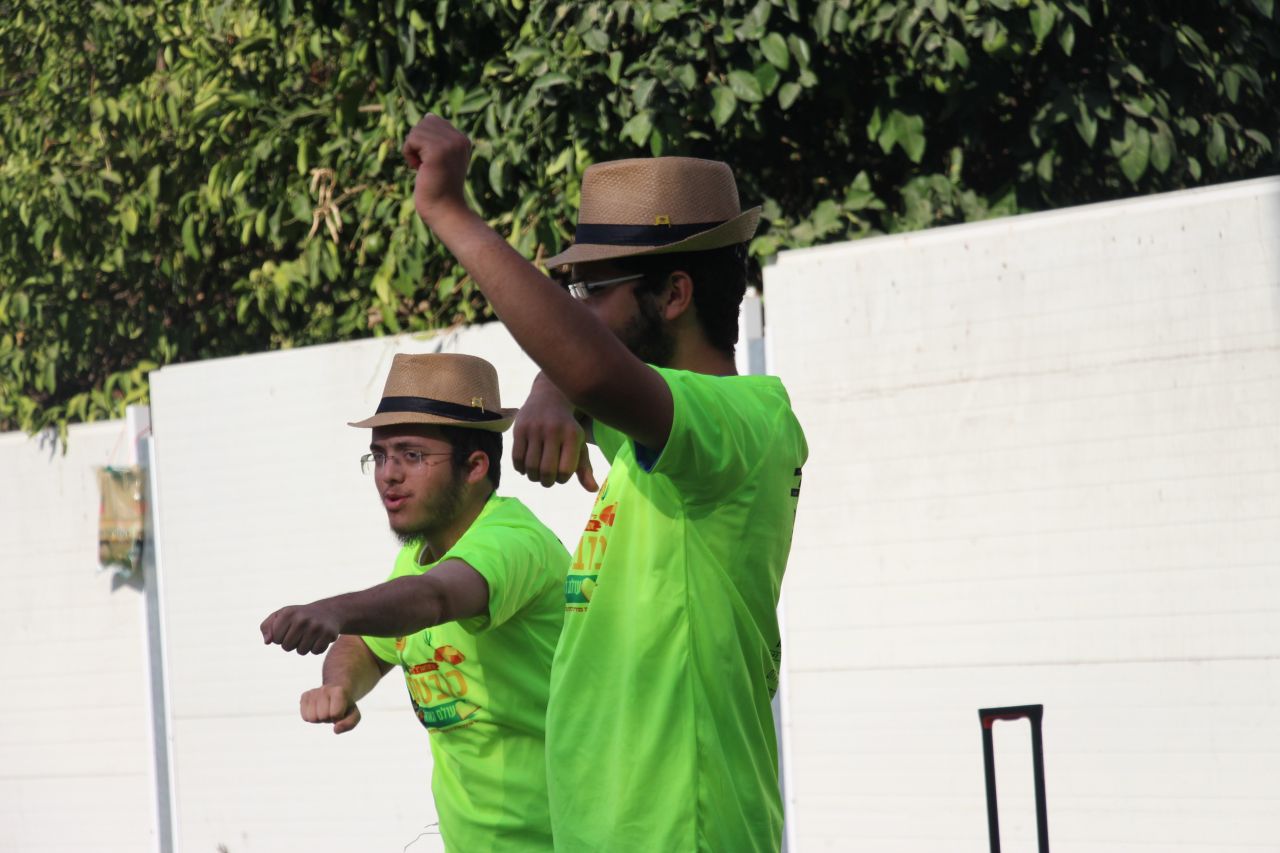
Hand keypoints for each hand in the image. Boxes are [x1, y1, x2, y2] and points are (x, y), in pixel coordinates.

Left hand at [260, 602, 343, 654]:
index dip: (280, 637)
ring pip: (301, 651)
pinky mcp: (328, 634)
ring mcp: (316, 626)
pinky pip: (315, 652)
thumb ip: (266, 627)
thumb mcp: (281, 615)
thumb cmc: (299, 616)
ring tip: (309, 635)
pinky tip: (319, 638)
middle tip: (299, 633)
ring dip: (303, 647)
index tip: (288, 629)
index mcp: (288, 613)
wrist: (328, 611)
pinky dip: (316, 648)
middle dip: (291, 643)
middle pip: (287, 647)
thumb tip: (267, 641)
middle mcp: (302, 619)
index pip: (275, 639)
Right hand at [300, 684, 361, 733]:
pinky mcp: (304, 696)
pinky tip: (317, 710)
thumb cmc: (346, 706)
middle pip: (322, 716)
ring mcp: (313, 692)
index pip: (335, 713)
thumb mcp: (354, 714)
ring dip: (319, 718)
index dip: (338, 716)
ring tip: (325, 710)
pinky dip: (311, 717)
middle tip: (331, 711)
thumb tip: (336, 729)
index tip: (340, 710)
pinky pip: (304, 717)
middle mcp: (325, 689)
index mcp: (339, 691)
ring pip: (311, 718)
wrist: (337, 692)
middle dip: (328, 718)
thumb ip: (349, 723)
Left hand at [401, 114, 471, 223]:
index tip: (433, 162)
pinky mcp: (438, 151)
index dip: (425, 141)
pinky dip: (409, 154)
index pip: (433, 121)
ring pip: (417, 130)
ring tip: (423, 168)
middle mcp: (460, 139)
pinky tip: (419, 169)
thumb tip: (428, 115)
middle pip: (425, 122)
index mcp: (463, 140)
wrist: (444, 211)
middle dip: (418, 143)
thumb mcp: (440, 159)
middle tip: (426, 165)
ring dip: (412, 150)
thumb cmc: (438, 189)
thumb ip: (437, 139)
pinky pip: (412, 140)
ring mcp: (450, 144)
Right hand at [512, 373, 597, 490]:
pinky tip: (526, 466)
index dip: (562, 478)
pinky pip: (517, 458)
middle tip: (547, 479)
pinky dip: (520, 469)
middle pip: (546, 471)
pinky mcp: (519, 429)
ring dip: (533, 477)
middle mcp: (554, 430)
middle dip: (547, 482)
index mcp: (572, 435)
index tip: (561, 474)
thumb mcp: (579, 443)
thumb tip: (593, 489)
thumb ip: (585, 467)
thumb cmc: (567, 427)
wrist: (549, 398)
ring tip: (537, 473)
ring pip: (530, 467)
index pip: (565, 470)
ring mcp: (535, 429)